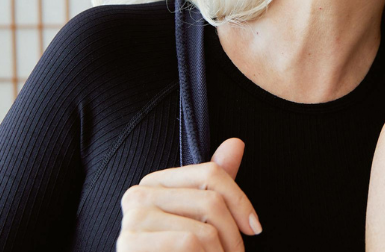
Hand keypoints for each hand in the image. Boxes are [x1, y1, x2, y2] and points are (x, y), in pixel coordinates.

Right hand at [116, 138, 262, 251]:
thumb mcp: (200, 218)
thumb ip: (214, 183)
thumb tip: (236, 142)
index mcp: (154, 183)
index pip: (210, 173)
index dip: (240, 201)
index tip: (254, 227)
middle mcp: (137, 196)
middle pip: (210, 202)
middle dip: (232, 236)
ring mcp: (132, 220)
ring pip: (203, 230)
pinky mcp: (130, 244)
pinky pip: (187, 243)